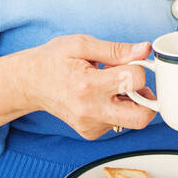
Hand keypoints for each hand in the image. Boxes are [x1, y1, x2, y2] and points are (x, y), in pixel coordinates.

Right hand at [14, 35, 156, 138]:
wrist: (29, 83)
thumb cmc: (53, 61)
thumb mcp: (82, 45)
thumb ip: (116, 50)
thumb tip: (144, 50)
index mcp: (88, 85)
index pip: (135, 80)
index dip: (139, 66)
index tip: (131, 62)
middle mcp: (90, 110)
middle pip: (141, 118)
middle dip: (148, 100)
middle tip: (136, 85)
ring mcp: (90, 125)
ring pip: (131, 120)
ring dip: (130, 101)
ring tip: (109, 85)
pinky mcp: (90, 133)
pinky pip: (118, 122)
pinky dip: (117, 108)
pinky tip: (101, 96)